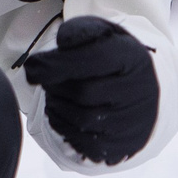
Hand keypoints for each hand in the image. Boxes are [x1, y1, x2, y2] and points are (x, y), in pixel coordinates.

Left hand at [20, 17, 157, 164]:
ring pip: (83, 120)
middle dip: (55, 86)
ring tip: (54, 94)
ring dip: (57, 106)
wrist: (144, 89)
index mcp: (134, 58)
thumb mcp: (101, 34)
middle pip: (84, 93)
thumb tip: (62, 42)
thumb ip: (80, 32)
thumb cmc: (113, 57)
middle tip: (45, 80)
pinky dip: (64, 127)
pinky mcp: (124, 145)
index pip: (93, 60)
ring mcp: (135, 122)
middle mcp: (141, 91)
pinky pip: (86, 143)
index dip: (56, 64)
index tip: (33, 65)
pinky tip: (61, 112)